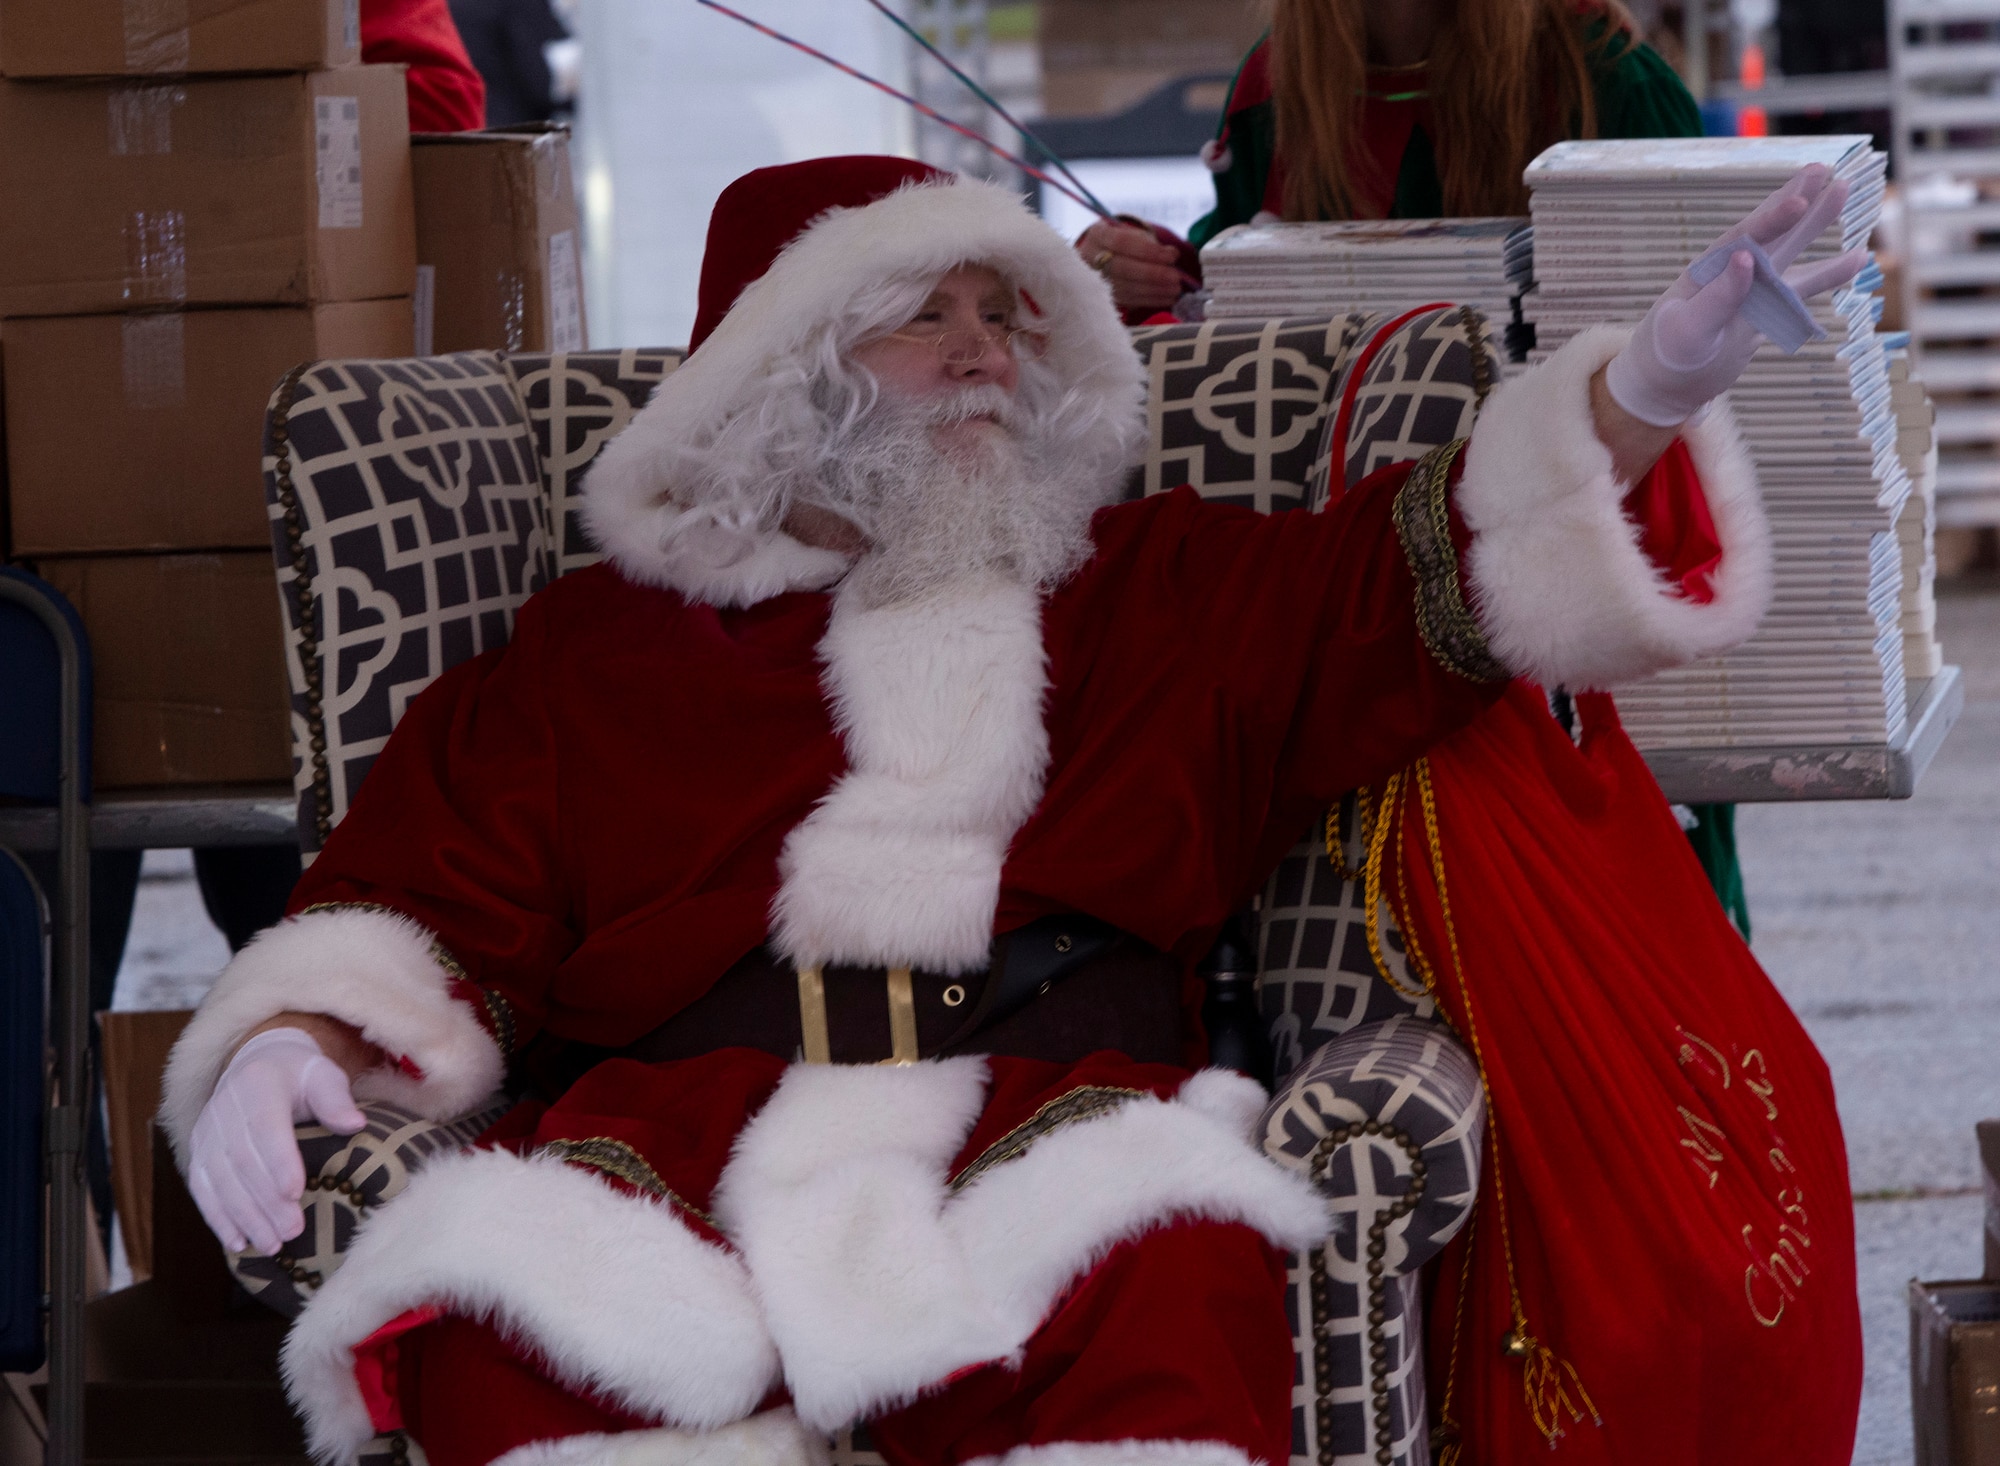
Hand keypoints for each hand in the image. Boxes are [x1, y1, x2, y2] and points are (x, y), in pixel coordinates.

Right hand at [186, 1027, 366, 1254]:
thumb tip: (355, 1124)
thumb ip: (336, 1099)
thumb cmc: (300, 1076)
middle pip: (242, 1161)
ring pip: (220, 1180)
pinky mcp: (198, 1152)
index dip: (278, 1162)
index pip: (264, 1127)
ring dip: (245, 1217)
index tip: (296, 1193)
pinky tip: (238, 1243)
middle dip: (266, 1201)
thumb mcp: (323, 1075)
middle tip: (292, 1232)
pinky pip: (202, 1188)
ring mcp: (206, 1132)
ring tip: (272, 1245)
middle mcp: (224, 1109)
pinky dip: (218, 1219)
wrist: (258, 1064)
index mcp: (258, 1085)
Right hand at [1075, 218, 1184, 312]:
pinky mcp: (1102, 297)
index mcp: (1098, 235)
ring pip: (1125, 287)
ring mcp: (1093, 280)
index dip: (1148, 251)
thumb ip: (1149, 242)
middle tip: (1175, 277)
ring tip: (1175, 289)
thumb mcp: (1132, 234)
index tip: (1172, 255)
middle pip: (1122, 268)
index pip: (1122, 242)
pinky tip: (1167, 298)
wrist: (1102, 256)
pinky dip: (1149, 300)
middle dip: (1152, 273)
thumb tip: (1171, 254)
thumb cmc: (1123, 243)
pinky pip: (1127, 300)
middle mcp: (1090, 258)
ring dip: (1153, 290)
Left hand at [1604, 164, 1868, 427]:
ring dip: (1815, 225)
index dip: (1772, 218)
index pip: (1744, 237)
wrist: (1668, 386)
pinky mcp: (1765, 312)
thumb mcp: (1688, 329)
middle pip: (1771, 230)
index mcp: (1710, 270)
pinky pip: (1802, 289)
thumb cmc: (1667, 355)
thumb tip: (1745, 259)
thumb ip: (1717, 297)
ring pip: (1791, 251)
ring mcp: (1752, 291)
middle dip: (1796, 199)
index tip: (1798, 199)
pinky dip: (1829, 275)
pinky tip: (1858, 258)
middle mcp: (1733, 272)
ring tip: (1843, 191)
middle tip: (1823, 169)